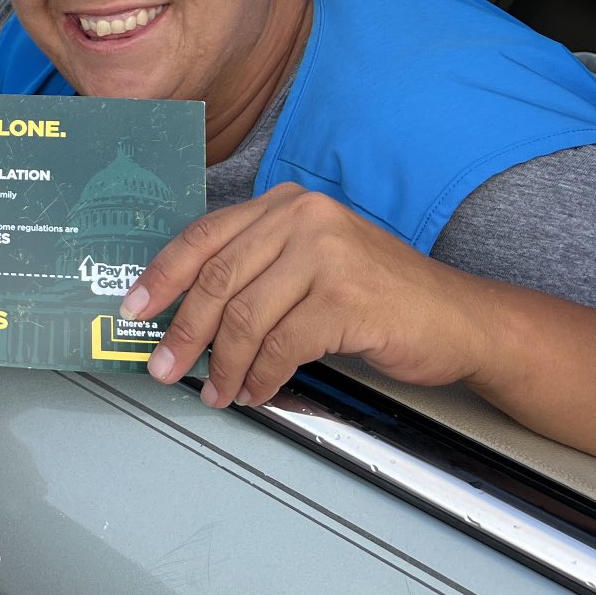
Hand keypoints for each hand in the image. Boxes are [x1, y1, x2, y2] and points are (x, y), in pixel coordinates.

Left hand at [122, 183, 488, 408]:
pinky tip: (256, 390)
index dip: (161, 276)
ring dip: (223, 364)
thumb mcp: (313, 261)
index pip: (204, 237)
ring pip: (245, 317)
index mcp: (286, 204)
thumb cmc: (381, 295)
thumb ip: (258, 269)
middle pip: (217, 280)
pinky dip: (262, 375)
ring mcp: (327, 255)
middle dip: (183, 332)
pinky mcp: (346, 298)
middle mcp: (303, 218)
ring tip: (217, 390)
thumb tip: (187, 310)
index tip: (134, 309)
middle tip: (165, 367)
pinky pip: (282, 345)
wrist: (461, 318)